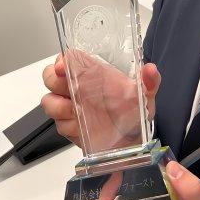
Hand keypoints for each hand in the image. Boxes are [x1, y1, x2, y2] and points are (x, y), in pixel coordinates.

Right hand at [41, 54, 160, 148]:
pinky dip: (68, 127)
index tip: (62, 67)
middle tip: (71, 92)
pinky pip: (58, 125)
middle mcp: (79, 88)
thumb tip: (150, 70)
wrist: (133, 140)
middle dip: (55, 83)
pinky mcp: (70, 126)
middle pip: (50, 76)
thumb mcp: (146, 95)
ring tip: (78, 113)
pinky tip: (83, 128)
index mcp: (94, 73)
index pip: (68, 58)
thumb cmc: (135, 112)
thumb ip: (150, 80)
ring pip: (49, 102)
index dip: (61, 61)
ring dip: (60, 108)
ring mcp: (72, 107)